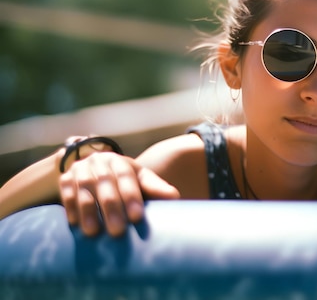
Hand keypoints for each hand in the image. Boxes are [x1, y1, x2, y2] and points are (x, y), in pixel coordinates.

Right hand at [58, 151, 179, 236]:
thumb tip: (175, 197)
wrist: (94, 168)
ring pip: (84, 189)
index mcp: (120, 161)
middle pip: (105, 184)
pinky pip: (66, 193)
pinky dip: (71, 208)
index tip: (137, 217)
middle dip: (111, 208)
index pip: (127, 176)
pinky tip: (74, 224)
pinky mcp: (64, 179)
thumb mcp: (140, 180)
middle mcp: (99, 162)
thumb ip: (155, 188)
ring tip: (93, 232)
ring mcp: (80, 169)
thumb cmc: (123, 179)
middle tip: (117, 232)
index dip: (132, 196)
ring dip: (88, 211)